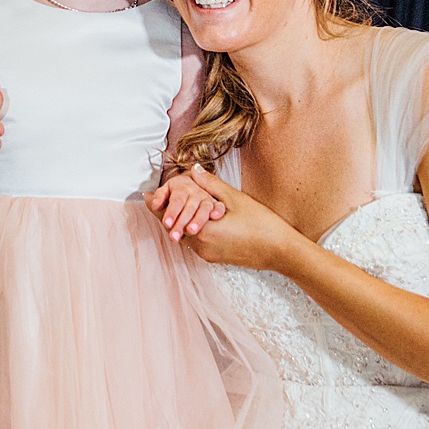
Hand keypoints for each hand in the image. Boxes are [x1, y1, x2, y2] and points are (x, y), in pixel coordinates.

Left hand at [162, 166, 300, 270]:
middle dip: (168, 212)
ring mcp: (207, 255)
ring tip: (177, 206)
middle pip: (174, 227)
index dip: (156, 206)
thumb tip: (193, 170)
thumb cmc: (263, 225)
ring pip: (184, 235)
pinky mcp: (214, 258)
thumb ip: (211, 186)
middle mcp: (200, 247)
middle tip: (161, 197)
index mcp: (203, 231)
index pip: (169, 218)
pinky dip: (192, 230)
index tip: (146, 195)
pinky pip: (195, 242)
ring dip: (180, 221)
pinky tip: (197, 218)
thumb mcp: (236, 200)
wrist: (282, 252)